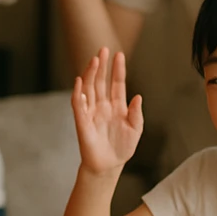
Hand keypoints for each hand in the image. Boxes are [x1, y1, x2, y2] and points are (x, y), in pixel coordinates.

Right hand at [72, 48, 142, 174]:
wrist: (109, 166)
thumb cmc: (122, 147)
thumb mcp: (135, 130)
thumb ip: (136, 114)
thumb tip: (138, 97)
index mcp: (117, 106)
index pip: (116, 83)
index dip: (117, 69)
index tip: (119, 54)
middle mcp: (103, 106)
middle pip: (101, 81)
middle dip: (102, 66)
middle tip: (103, 49)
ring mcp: (92, 112)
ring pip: (90, 89)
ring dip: (91, 74)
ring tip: (94, 60)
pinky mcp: (82, 122)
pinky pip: (78, 105)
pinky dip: (78, 93)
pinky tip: (80, 81)